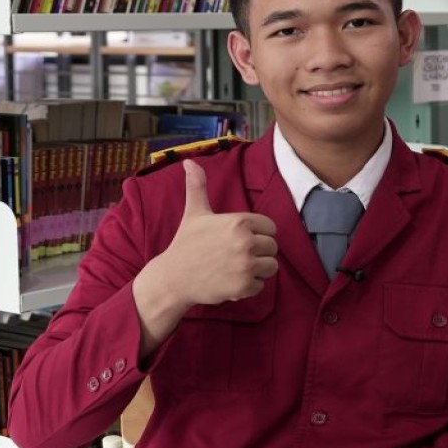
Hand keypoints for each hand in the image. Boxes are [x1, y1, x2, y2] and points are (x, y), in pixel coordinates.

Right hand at [156, 160, 279, 306]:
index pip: (270, 227)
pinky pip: (261, 286)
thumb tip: (189, 161)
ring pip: (271, 267)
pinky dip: (249, 287)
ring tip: (237, 268)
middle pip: (272, 247)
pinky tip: (231, 281)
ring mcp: (245, 265)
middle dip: (258, 253)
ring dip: (257, 270)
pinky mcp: (244, 286)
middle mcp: (245, 242)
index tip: (240, 239)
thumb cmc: (186, 243)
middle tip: (236, 256)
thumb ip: (198, 186)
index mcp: (238, 222)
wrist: (174, 277)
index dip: (258, 234)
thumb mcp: (195, 212)